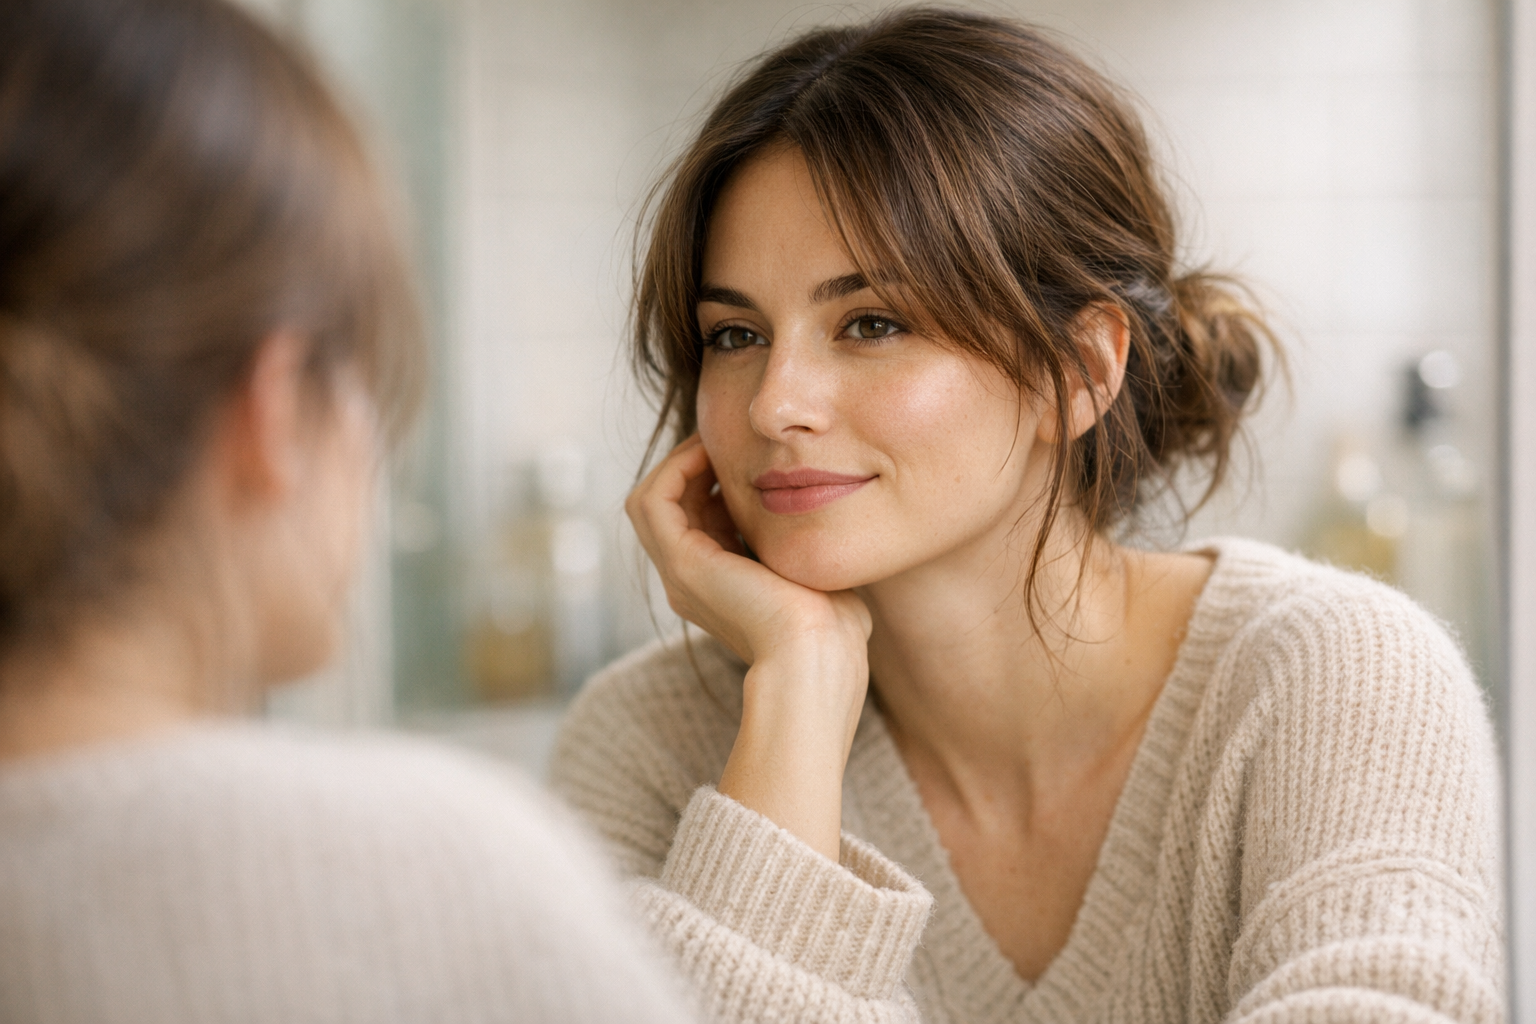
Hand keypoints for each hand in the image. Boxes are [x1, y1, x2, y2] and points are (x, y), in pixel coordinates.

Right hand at [626, 435, 871, 859]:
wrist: (819, 655)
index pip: (697, 520)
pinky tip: (710, 453)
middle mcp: (689, 582)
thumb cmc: (833, 627)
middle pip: (669, 507)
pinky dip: (674, 469)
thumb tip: (827, 522)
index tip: (749, 457)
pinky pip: (652, 500)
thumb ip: (806, 549)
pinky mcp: (682, 563)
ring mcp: (679, 574)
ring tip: (713, 442)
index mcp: (717, 587)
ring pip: (650, 500)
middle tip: (726, 439)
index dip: (713, 482)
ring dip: (677, 463)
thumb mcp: (813, 573)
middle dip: (692, 466)